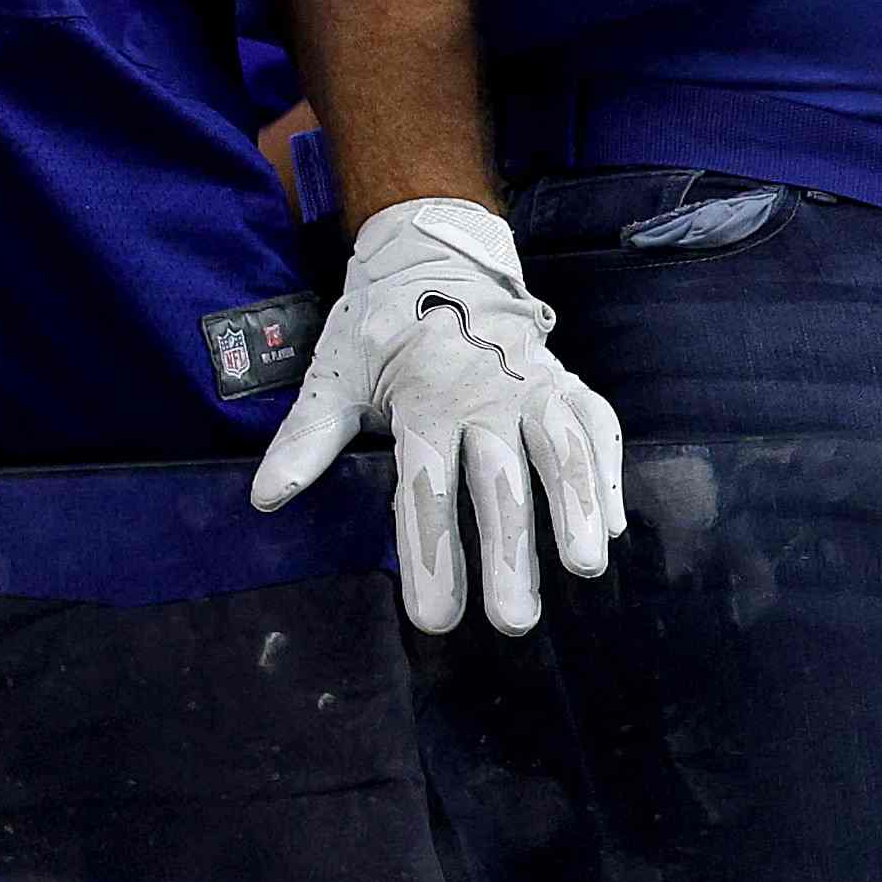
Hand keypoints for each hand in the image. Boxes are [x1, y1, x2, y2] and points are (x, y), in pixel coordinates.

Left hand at [248, 196, 624, 633]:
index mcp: (421, 401)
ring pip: (560, 453)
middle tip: (514, 622)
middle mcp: (483, 396)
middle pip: (498, 484)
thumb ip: (307, 440)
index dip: (429, 556)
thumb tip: (264, 499)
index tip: (433, 619)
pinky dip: (609, 472)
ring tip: (586, 568)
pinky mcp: (568, 383)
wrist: (434, 259)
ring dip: (576, 511)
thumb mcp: (332, 377)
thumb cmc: (378, 332)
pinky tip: (616, 526)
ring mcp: (532, 388)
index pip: (424, 489)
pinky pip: (598, 427)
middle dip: (508, 556)